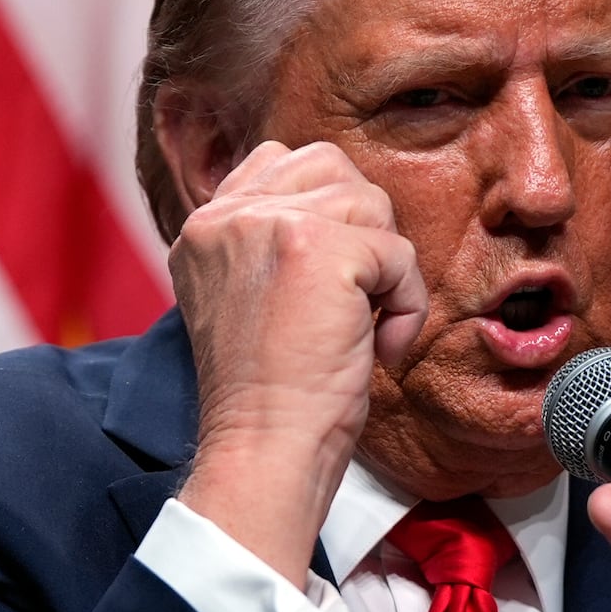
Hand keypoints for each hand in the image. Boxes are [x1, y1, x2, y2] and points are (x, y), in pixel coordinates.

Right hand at [170, 141, 426, 585]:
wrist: (264, 449)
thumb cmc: (271, 393)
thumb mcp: (248, 299)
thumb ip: (271, 242)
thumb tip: (347, 205)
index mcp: (204, 225)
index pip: (283, 162)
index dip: (326, 215)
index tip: (323, 288)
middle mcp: (227, 215)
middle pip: (334, 169)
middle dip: (361, 232)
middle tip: (347, 304)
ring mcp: (268, 225)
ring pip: (372, 205)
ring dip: (386, 272)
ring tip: (360, 328)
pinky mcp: (317, 249)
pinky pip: (399, 253)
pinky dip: (406, 305)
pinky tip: (376, 348)